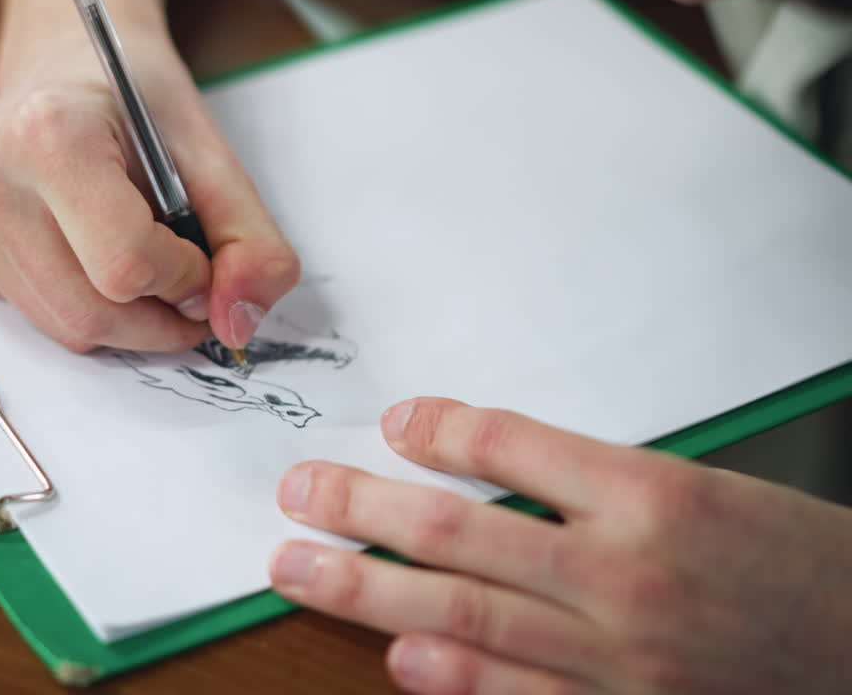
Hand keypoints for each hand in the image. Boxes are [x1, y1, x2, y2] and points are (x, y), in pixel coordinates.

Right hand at [0, 0, 298, 352]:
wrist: (67, 61)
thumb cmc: (136, 101)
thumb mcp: (212, 156)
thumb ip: (249, 241)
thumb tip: (239, 327)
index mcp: (46, 134)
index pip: (125, 265)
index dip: (184, 280)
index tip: (202, 256)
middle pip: (89, 313)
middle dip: (157, 319)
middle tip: (190, 288)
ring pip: (64, 327)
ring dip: (125, 320)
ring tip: (147, 267)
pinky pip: (37, 316)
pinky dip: (85, 306)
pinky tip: (93, 255)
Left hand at [269, 398, 851, 692]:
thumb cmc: (793, 561)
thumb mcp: (704, 487)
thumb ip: (593, 481)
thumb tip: (482, 463)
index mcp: (651, 495)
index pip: (509, 447)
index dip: (437, 431)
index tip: (394, 422)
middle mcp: (623, 575)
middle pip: (460, 533)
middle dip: (362, 510)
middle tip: (298, 492)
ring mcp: (617, 657)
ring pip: (465, 614)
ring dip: (368, 589)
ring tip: (298, 568)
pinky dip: (452, 678)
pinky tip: (397, 656)